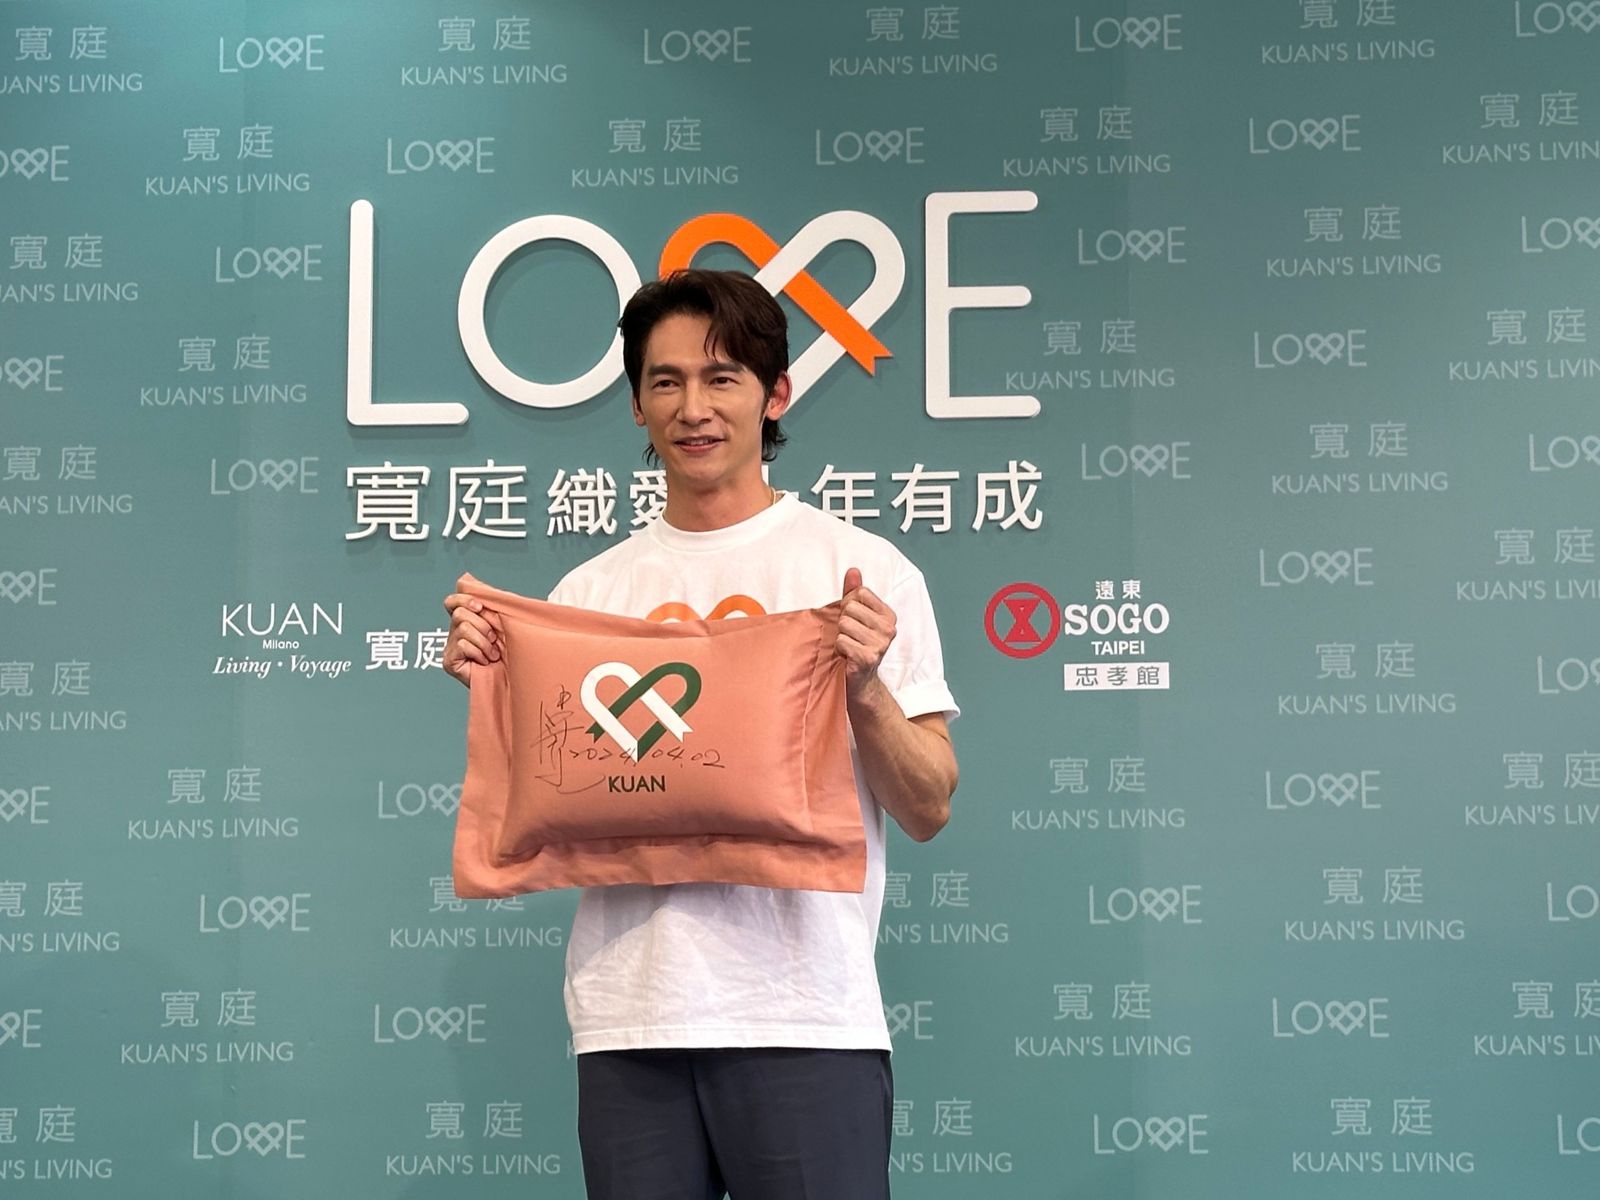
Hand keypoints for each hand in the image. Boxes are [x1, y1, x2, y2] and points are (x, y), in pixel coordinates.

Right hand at [442, 593, 500, 686]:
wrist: (510, 679)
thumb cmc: (508, 654)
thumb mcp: (503, 627)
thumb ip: (493, 609)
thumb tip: (486, 588)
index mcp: (465, 621)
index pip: (452, 602)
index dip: (463, 599)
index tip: (479, 606)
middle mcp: (454, 633)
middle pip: (460, 614)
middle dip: (483, 625)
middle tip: (493, 640)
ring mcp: (449, 647)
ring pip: (463, 629)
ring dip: (483, 641)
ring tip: (492, 653)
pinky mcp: (448, 661)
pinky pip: (463, 645)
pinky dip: (478, 652)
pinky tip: (484, 661)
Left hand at [836, 567, 895, 699]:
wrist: (860, 680)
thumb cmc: (857, 644)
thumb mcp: (857, 616)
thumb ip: (854, 592)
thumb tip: (853, 570)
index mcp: (889, 615)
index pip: (860, 593)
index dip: (848, 605)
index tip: (854, 621)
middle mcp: (889, 629)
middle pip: (850, 608)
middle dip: (843, 621)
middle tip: (850, 636)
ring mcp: (880, 644)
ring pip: (844, 624)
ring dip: (840, 636)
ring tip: (848, 646)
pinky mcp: (868, 658)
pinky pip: (841, 641)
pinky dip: (839, 648)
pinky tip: (847, 656)